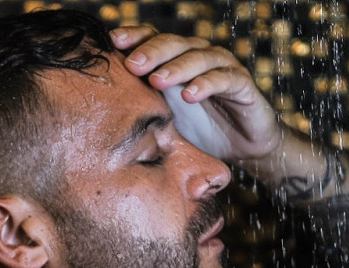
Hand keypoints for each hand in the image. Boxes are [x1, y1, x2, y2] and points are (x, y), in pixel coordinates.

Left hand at [111, 25, 282, 167]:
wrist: (242, 150)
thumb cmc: (200, 132)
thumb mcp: (167, 120)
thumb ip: (145, 107)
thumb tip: (105, 105)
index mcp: (178, 60)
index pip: (155, 39)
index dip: (136, 36)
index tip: (114, 42)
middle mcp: (200, 56)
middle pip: (174, 43)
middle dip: (152, 52)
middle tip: (133, 65)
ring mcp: (222, 67)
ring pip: (198, 57)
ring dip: (176, 67)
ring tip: (157, 80)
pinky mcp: (242, 84)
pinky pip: (223, 79)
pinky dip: (206, 84)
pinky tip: (190, 94)